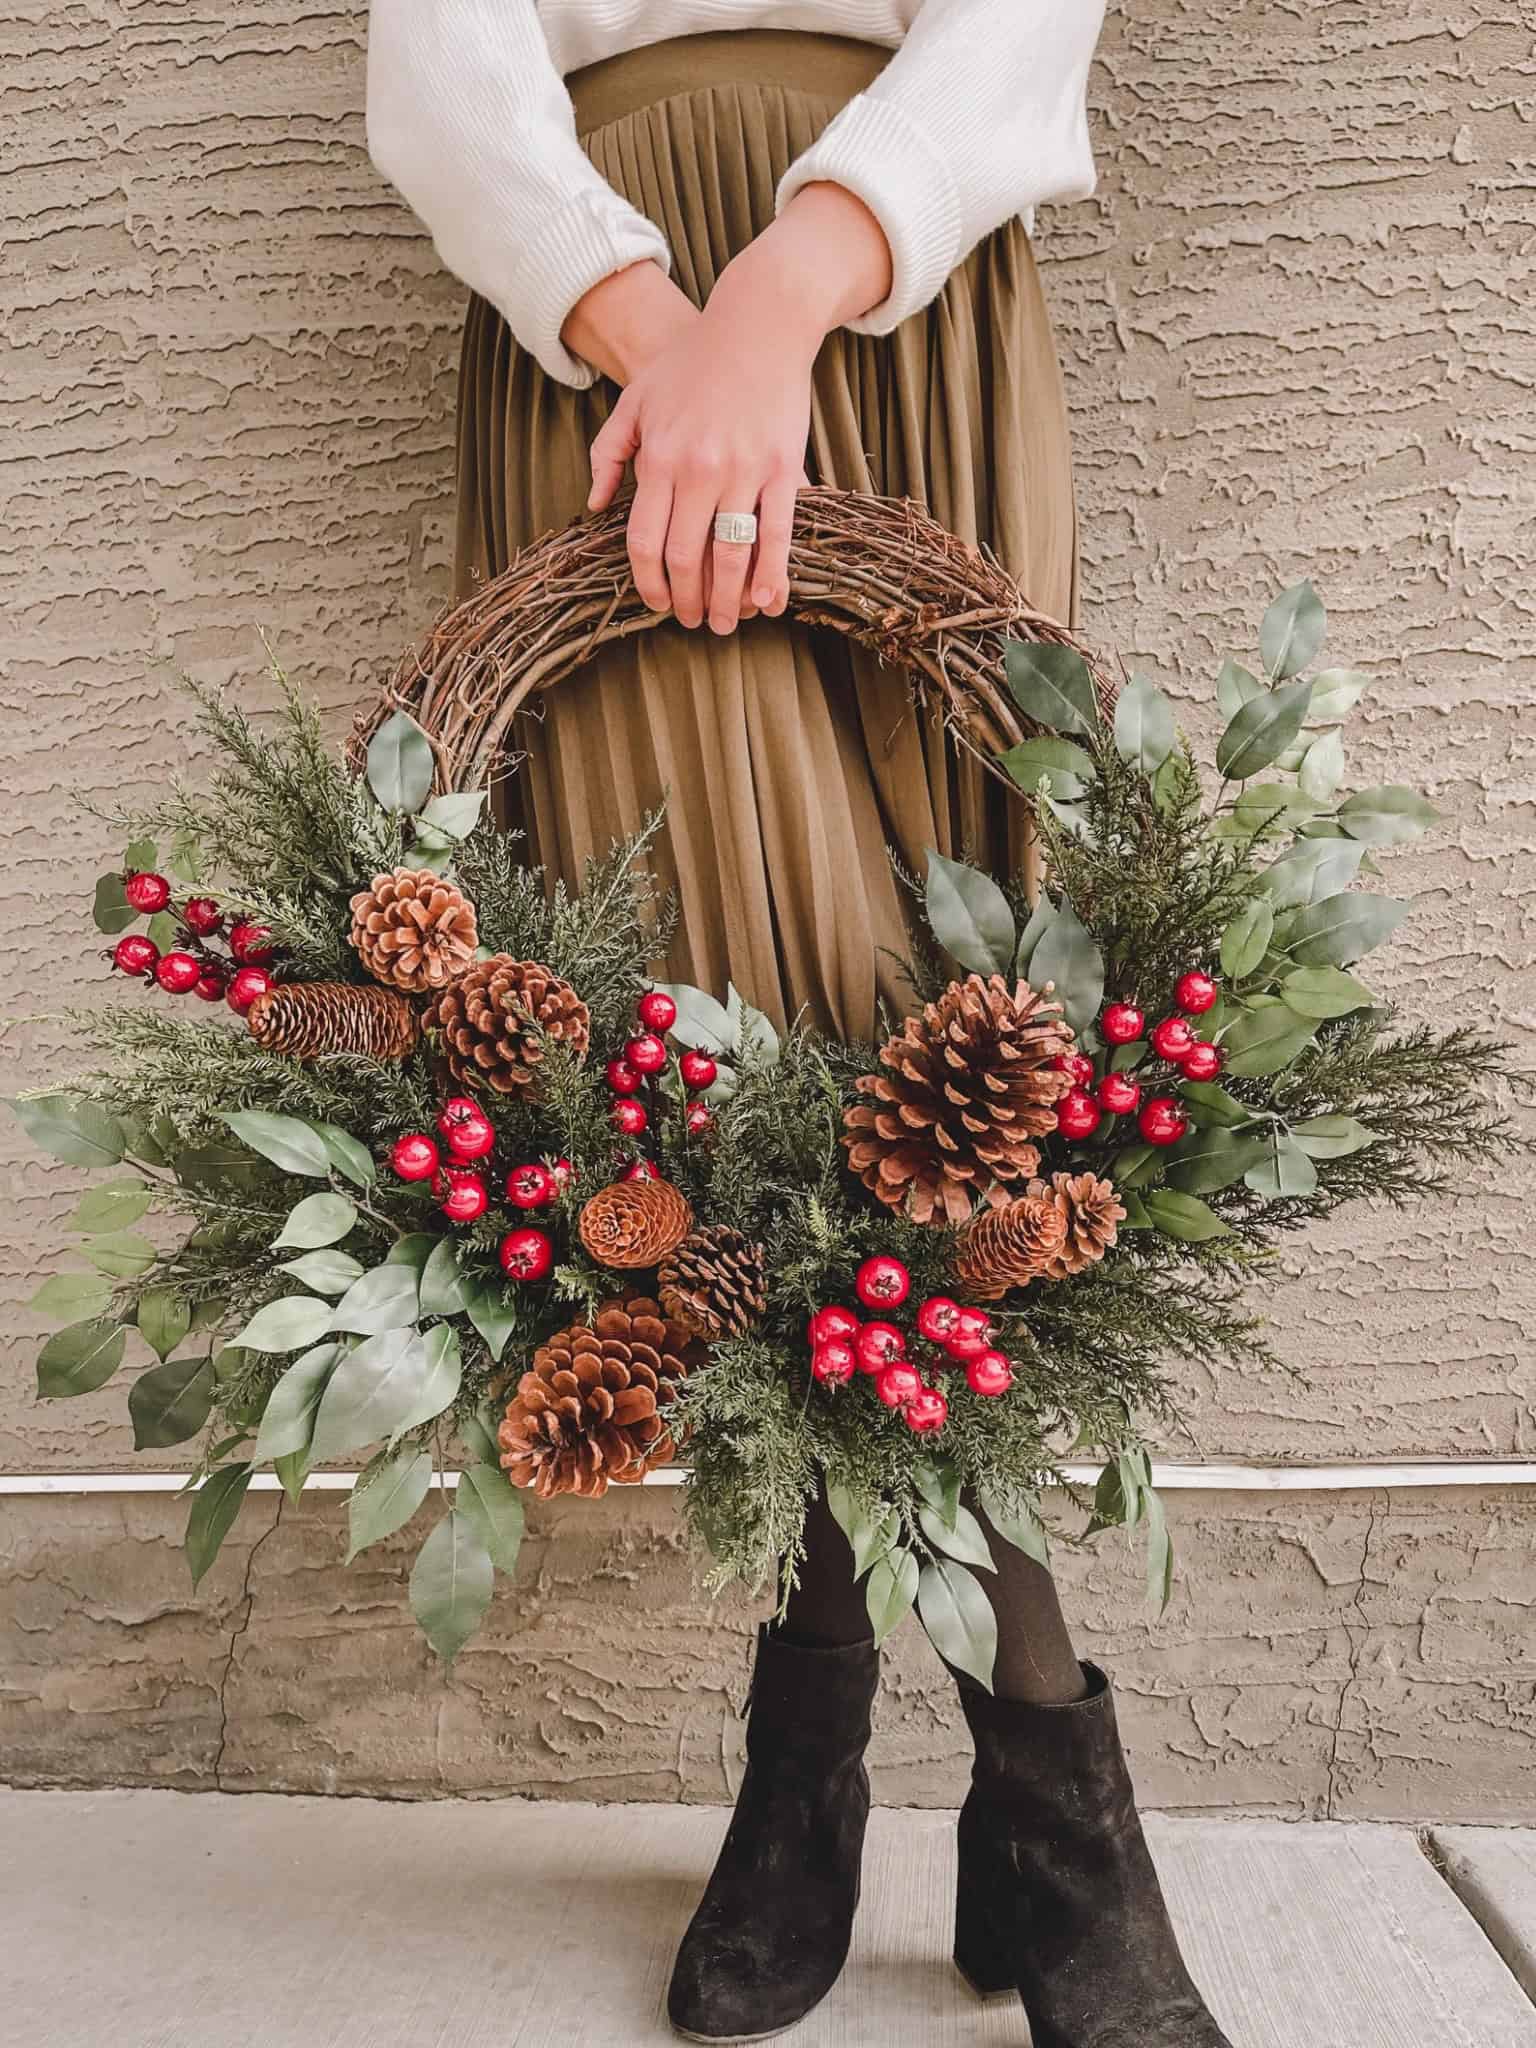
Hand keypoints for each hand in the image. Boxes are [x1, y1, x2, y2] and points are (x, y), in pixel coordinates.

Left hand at [583, 183, 892, 634]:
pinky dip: (772, 576)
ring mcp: (744, 471)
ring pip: (732, 555)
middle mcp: (698, 470)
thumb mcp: (636, 399)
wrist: (757, 322)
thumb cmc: (692, 361)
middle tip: (693, 622)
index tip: (657, 603)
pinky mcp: (785, 469)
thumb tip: (594, 505)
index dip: (649, 582)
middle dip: (688, 600)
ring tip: (727, 623)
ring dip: (728, 600)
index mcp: (659, 458)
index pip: (645, 541)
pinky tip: (768, 604)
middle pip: (686, 557)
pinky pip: (778, 535)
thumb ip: (609, 453)